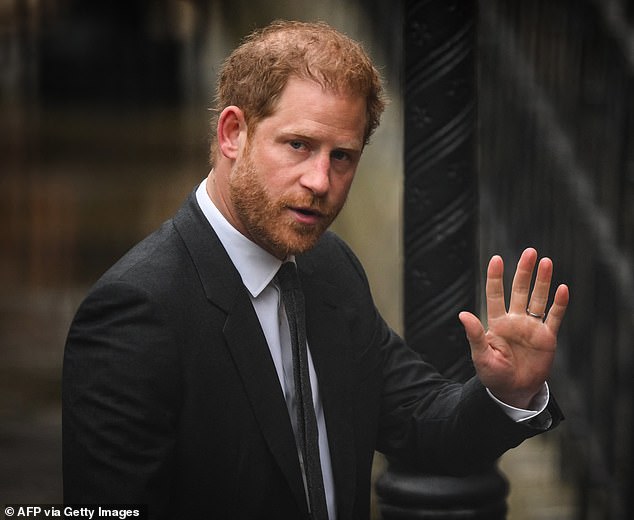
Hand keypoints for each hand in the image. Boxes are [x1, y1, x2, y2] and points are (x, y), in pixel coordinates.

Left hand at [458, 248, 568, 408]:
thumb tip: (463, 314)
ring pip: (538, 299)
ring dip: (542, 281)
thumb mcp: (481, 355)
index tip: (496, 258)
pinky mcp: (547, 337)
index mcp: (497, 322)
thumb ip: (475, 334)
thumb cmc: (493, 374)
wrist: (513, 391)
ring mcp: (532, 327)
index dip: (495, 277)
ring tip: (546, 261)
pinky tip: (562, 288)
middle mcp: (515, 320)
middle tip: (530, 252)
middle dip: (524, 271)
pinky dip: (559, 304)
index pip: (495, 294)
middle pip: (520, 290)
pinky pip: (554, 317)